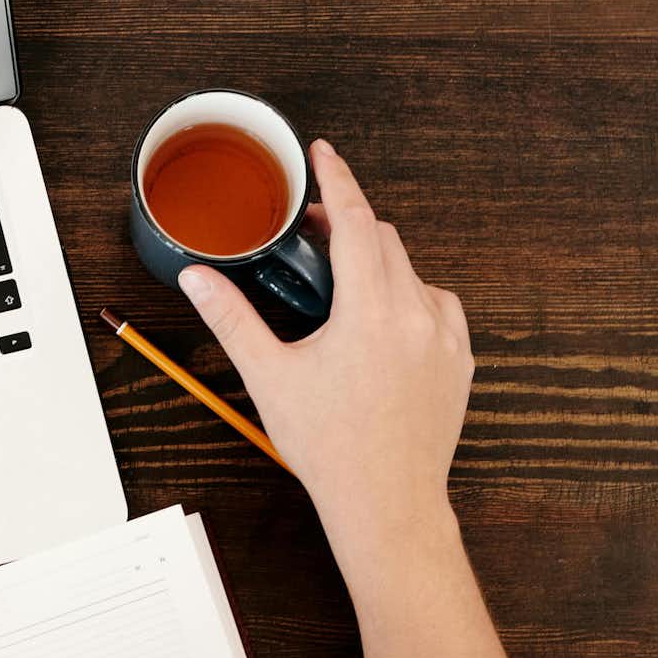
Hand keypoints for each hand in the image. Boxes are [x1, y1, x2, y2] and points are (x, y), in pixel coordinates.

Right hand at [178, 139, 472, 558]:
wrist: (387, 503)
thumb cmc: (329, 448)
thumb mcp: (270, 377)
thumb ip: (232, 318)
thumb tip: (196, 278)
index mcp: (369, 311)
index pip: (355, 220)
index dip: (337, 180)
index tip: (324, 154)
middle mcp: (415, 314)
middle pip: (384, 239)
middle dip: (348, 225)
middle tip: (312, 231)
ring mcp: (445, 337)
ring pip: (412, 271)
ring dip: (378, 265)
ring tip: (344, 290)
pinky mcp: (461, 359)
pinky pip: (438, 305)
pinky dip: (410, 298)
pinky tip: (385, 322)